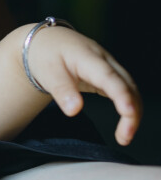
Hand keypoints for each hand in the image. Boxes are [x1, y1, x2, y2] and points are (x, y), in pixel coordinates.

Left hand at [26, 24, 141, 145]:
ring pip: (130, 89)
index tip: (127, 112)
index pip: (109, 77)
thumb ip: (61, 91)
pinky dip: (129, 107)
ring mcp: (108, 66)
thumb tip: (74, 111)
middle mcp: (103, 60)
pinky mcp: (108, 75)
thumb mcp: (47, 72)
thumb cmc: (46, 55)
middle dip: (132, 111)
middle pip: (127, 85)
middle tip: (124, 138)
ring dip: (133, 113)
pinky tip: (125, 125)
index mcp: (87, 57)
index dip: (121, 94)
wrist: (47, 41)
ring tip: (124, 137)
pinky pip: (125, 90)